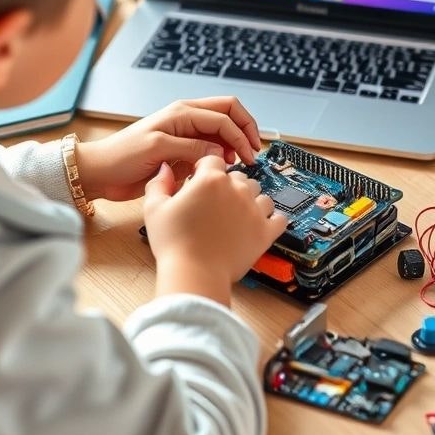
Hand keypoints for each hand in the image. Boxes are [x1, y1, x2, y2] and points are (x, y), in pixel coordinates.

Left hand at [76, 97, 261, 201]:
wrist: (101, 172)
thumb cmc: (122, 156)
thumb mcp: (158, 149)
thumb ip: (191, 148)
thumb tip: (220, 152)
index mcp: (182, 112)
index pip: (224, 116)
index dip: (240, 134)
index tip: (249, 156)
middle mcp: (187, 119)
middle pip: (229, 114)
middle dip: (245, 131)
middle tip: (253, 153)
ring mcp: (186, 134)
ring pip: (222, 130)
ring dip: (234, 143)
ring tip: (238, 164)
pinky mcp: (183, 150)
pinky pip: (211, 147)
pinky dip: (222, 155)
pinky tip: (222, 168)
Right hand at [144, 156, 287, 305]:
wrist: (194, 274)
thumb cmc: (172, 242)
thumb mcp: (154, 208)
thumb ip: (159, 183)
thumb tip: (166, 168)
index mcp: (211, 179)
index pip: (213, 161)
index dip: (205, 170)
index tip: (199, 182)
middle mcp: (237, 190)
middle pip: (239, 177)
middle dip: (228, 186)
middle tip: (216, 204)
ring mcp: (254, 210)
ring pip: (261, 195)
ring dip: (251, 200)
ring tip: (238, 215)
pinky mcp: (266, 232)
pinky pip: (280, 218)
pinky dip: (273, 220)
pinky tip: (261, 224)